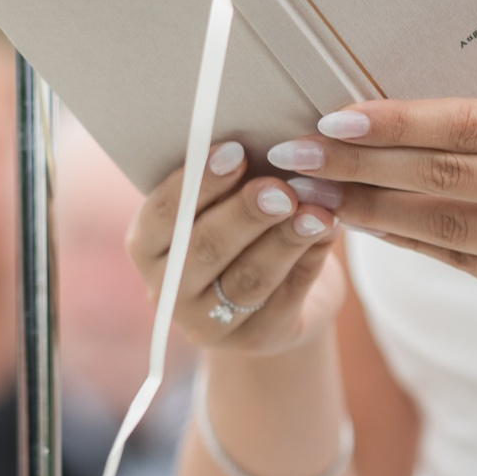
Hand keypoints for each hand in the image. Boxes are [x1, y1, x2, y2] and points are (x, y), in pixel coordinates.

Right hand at [128, 140, 346, 354]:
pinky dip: (310, 261)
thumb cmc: (243, 232)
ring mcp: (208, 324)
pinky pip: (285, 299)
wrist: (275, 299)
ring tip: (318, 208)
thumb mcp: (223, 205)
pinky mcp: (255, 341)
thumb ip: (233, 180)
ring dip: (286, 239)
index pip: (163, 214)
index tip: (235, 150)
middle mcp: (167, 291)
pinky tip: (329, 232)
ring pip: (249, 278)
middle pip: (205, 249)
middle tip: (282, 187)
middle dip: (246, 214)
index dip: (199, 183)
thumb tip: (267, 135)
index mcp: (147, 246)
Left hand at [265, 98, 476, 332]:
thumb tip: (420, 115)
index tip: (334, 117)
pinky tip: (367, 227)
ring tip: (313, 198)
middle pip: (447, 179)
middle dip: (362, 167)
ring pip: (447, 229)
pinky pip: (464, 263)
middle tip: (295, 156)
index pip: (473, 125)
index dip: (399, 123)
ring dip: (372, 213)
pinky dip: (411, 243)